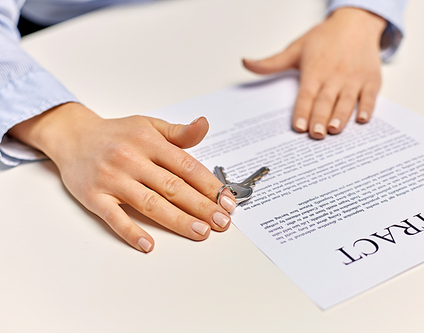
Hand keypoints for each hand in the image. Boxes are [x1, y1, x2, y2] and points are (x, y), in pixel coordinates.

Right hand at [8, 103, 236, 251]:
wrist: (73, 136)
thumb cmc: (117, 134)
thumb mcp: (149, 125)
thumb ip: (179, 133)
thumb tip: (204, 126)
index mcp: (149, 142)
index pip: (186, 166)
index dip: (209, 185)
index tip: (227, 201)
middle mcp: (132, 159)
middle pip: (173, 187)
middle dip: (201, 206)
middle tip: (221, 222)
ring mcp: (112, 179)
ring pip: (150, 203)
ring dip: (177, 220)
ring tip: (200, 232)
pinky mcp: (94, 196)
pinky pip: (114, 217)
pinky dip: (131, 231)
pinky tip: (149, 244)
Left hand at [243, 7, 386, 138]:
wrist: (356, 22)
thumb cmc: (325, 38)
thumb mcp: (296, 49)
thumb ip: (271, 63)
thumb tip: (246, 63)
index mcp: (315, 70)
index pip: (306, 95)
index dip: (302, 111)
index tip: (298, 127)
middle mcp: (334, 75)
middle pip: (326, 101)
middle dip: (320, 118)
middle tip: (316, 134)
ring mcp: (354, 78)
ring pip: (347, 100)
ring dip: (342, 116)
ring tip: (335, 129)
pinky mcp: (371, 79)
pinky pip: (370, 96)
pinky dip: (367, 107)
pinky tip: (363, 119)